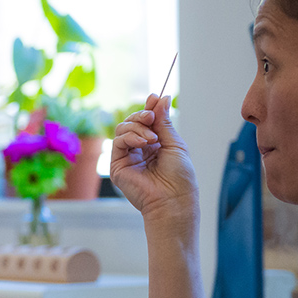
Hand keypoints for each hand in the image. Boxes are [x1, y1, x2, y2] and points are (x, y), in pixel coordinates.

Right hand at [111, 94, 198, 221]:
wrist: (173, 200)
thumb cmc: (179, 177)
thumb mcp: (174, 143)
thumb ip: (164, 121)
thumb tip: (159, 98)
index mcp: (153, 145)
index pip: (145, 122)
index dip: (148, 109)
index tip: (155, 98)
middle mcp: (139, 151)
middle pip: (131, 122)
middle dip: (141, 115)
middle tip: (152, 117)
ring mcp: (127, 158)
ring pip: (122, 129)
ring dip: (137, 127)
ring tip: (151, 137)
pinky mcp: (118, 167)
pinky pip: (117, 142)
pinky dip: (130, 137)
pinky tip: (143, 142)